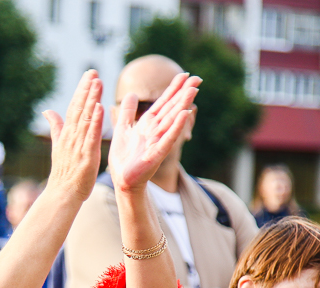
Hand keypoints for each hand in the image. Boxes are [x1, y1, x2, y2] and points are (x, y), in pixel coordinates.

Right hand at [42, 70, 104, 203]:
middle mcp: (72, 137)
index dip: (81, 90)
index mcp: (67, 134)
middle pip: (79, 108)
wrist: (62, 194)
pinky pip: (91, 136)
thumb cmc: (64, 173)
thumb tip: (47, 111)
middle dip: (86, 89)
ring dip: (91, 99)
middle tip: (94, 71)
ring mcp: (79, 145)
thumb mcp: (58, 146)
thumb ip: (55, 127)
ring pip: (86, 118)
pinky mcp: (87, 156)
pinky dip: (95, 121)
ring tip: (98, 82)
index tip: (89, 74)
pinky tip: (100, 107)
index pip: (74, 107)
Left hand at [108, 72, 200, 191]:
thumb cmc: (123, 158)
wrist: (121, 180)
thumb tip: (132, 93)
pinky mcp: (156, 155)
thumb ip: (128, 112)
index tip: (184, 74)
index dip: (173, 88)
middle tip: (198, 78)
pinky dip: (176, 127)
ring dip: (183, 105)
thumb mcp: (123, 129)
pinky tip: (184, 115)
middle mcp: (156, 131)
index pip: (163, 102)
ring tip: (193, 91)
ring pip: (172, 120)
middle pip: (171, 108)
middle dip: (183, 93)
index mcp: (148, 124)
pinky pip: (167, 139)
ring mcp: (158, 142)